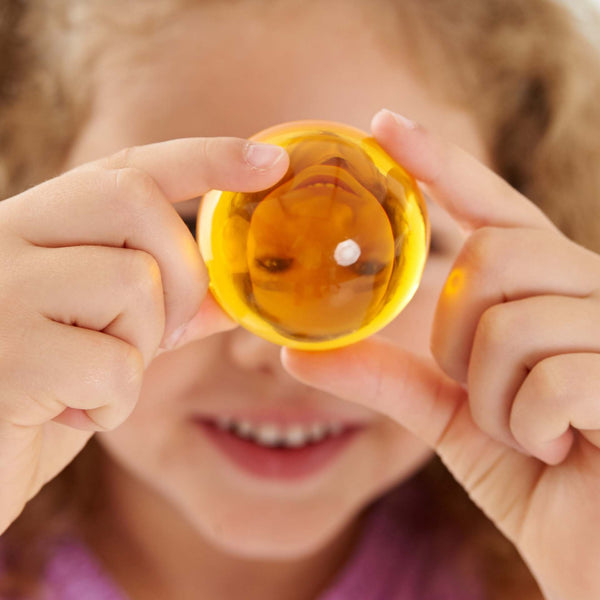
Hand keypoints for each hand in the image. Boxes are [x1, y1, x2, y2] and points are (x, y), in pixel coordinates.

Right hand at [0, 137, 288, 532]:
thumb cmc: (30, 397)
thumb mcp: (103, 342)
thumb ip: (164, 311)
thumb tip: (233, 295)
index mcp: (34, 227)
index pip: (128, 168)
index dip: (206, 158)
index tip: (270, 161)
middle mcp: (6, 239)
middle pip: (136, 202)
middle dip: (183, 272)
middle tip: (166, 331)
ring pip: (134, 280)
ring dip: (142, 347)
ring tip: (96, 383)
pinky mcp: (5, 357)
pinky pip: (115, 363)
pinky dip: (117, 402)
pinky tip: (72, 416)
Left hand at [282, 110, 599, 599]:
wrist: (599, 552)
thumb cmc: (535, 473)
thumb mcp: (450, 418)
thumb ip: (385, 377)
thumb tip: (295, 352)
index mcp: (548, 291)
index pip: (492, 209)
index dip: (440, 164)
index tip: (383, 125)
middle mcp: (592, 292)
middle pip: (493, 256)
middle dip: (459, 332)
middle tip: (477, 385)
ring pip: (512, 320)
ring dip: (492, 395)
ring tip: (526, 430)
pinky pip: (547, 380)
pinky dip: (527, 428)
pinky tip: (561, 450)